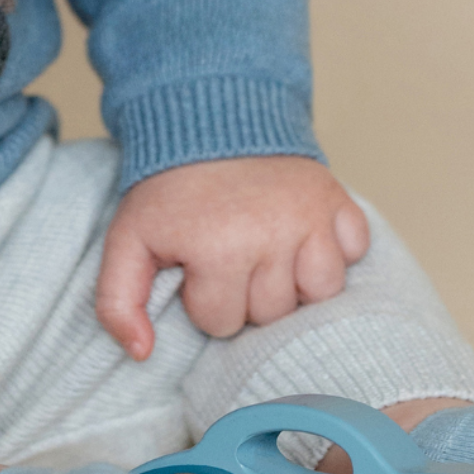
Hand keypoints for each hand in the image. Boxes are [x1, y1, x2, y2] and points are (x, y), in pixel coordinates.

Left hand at [95, 156, 369, 359]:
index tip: (197, 266)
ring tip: (268, 254)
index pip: (222, 324)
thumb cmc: (169, 189)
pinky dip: (336, 248)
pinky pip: (355, 249)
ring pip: (321, 292)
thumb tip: (141, 353)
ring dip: (296, 280)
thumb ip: (118, 302)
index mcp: (219, 250)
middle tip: (230, 256)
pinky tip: (304, 236)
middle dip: (248, 295)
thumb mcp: (127, 239)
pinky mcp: (337, 200)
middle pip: (273, 314)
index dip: (204, 300)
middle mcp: (272, 236)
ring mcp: (310, 217)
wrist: (207, 120)